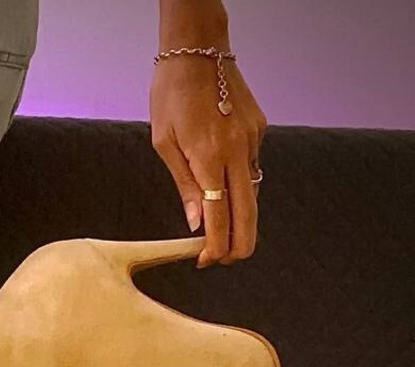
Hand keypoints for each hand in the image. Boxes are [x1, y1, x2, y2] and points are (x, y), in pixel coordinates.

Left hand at [150, 55, 267, 267]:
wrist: (199, 49)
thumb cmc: (172, 93)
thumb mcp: (164, 142)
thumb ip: (183, 184)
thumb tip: (194, 222)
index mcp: (209, 155)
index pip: (219, 214)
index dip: (216, 244)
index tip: (207, 260)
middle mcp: (237, 149)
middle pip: (247, 212)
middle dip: (240, 243)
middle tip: (227, 260)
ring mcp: (253, 139)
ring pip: (253, 192)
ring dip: (242, 217)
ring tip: (225, 233)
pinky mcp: (259, 129)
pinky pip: (252, 166)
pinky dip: (241, 184)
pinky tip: (227, 185)